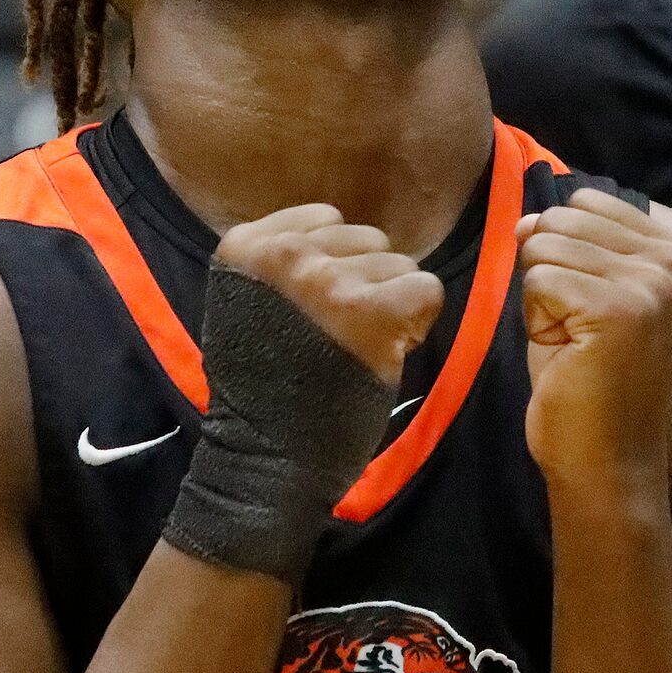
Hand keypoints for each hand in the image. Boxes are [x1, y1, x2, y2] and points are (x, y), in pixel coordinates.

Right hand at [215, 204, 443, 388]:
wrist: (264, 452)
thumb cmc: (261, 387)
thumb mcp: (248, 304)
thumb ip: (286, 265)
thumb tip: (342, 238)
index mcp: (246, 246)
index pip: (326, 220)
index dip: (337, 262)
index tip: (322, 306)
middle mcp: (285, 254)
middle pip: (366, 239)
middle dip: (366, 280)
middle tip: (346, 330)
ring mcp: (327, 281)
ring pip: (399, 263)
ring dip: (393, 302)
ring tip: (363, 344)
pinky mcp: (371, 311)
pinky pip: (426, 288)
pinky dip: (419, 320)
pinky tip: (390, 349)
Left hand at [516, 190, 671, 486]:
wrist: (605, 456)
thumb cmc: (590, 377)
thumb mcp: (586, 292)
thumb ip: (568, 244)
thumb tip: (526, 218)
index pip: (585, 202)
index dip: (566, 254)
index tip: (591, 308)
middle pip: (561, 220)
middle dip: (549, 274)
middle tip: (579, 331)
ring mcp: (651, 284)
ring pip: (544, 246)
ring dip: (541, 300)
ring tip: (575, 343)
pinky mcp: (617, 309)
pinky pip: (537, 279)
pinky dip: (537, 319)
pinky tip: (568, 354)